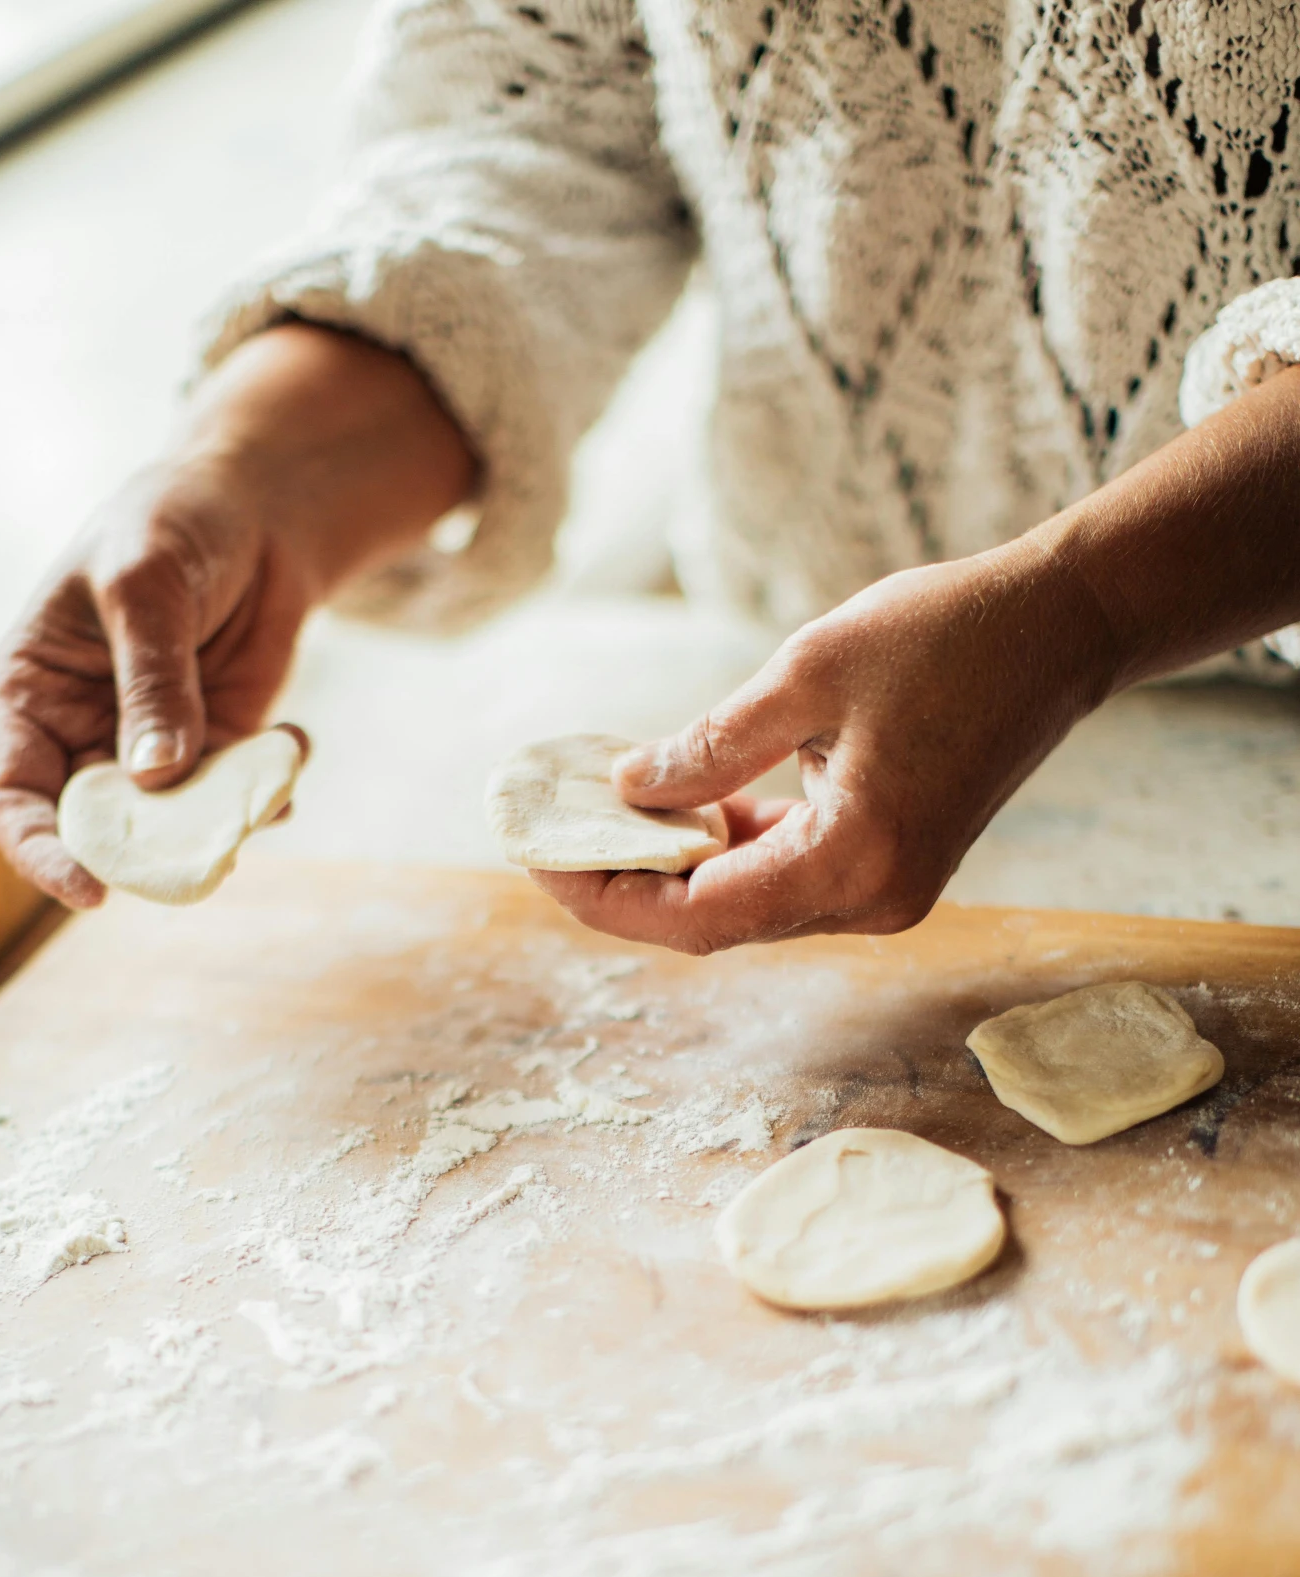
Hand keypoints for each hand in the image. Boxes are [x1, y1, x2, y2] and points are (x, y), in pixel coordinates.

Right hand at [0, 324, 474, 905]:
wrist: (253, 512)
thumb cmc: (170, 526)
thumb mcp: (146, 586)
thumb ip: (150, 681)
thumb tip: (155, 777)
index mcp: (31, 694)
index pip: (13, 793)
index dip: (41, 850)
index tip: (91, 889)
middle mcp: (83, 736)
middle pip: (95, 829)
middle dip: (149, 852)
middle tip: (205, 854)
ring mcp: (150, 752)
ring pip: (172, 828)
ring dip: (220, 827)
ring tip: (265, 793)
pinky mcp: (216, 753)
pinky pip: (234, 802)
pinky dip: (266, 795)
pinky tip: (294, 743)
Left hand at [533, 543, 1113, 954]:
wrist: (1061, 628)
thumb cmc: (946, 636)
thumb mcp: (807, 674)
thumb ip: (710, 744)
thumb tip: (626, 790)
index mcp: (853, 861)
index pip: (697, 916)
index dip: (609, 898)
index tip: (540, 861)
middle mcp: (872, 900)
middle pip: (715, 924)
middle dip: (628, 886)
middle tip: (552, 839)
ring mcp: (886, 892)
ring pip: (746, 904)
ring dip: (673, 867)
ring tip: (600, 816)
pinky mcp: (890, 866)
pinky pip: (785, 876)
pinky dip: (726, 848)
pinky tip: (678, 805)